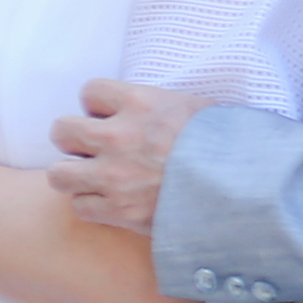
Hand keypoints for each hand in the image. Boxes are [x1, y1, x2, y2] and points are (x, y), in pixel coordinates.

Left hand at [47, 80, 216, 236]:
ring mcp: (115, 177)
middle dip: (74, 139)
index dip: (98, 105)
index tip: (110, 116)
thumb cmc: (226, 146)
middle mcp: (119, 138)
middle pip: (62, 131)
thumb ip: (161, 104)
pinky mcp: (120, 212)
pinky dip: (92, 206)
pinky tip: (110, 202)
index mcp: (140, 103)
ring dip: (74, 175)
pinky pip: (80, 207)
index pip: (89, 91)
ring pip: (59, 174)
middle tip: (93, 148)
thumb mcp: (197, 108)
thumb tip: (147, 105)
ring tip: (93, 178)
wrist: (243, 193)